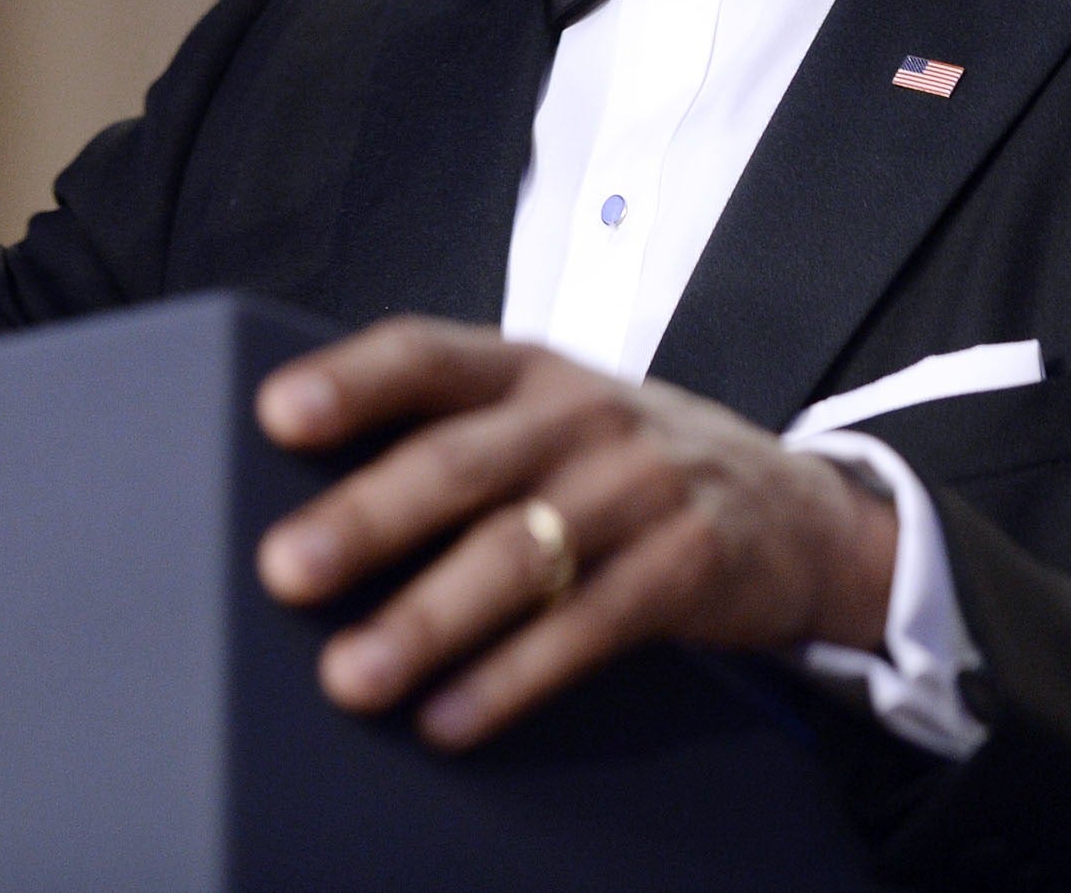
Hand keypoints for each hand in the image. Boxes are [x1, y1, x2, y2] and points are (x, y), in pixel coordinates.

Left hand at [253, 318, 897, 749]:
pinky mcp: (684, 567)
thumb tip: (300, 493)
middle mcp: (578, 416)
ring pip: (517, 555)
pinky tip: (450, 716)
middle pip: (459, 464)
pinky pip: (586, 629)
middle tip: (283, 570)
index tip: (277, 414)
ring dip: (426, 621)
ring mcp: (638, 489)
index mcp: (525, 368)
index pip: (426, 353)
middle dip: (366, 519)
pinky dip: (511, 679)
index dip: (351, 380)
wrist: (793, 506)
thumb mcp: (547, 415)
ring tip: (352, 675)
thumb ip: (450, 434)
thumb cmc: (620, 461)